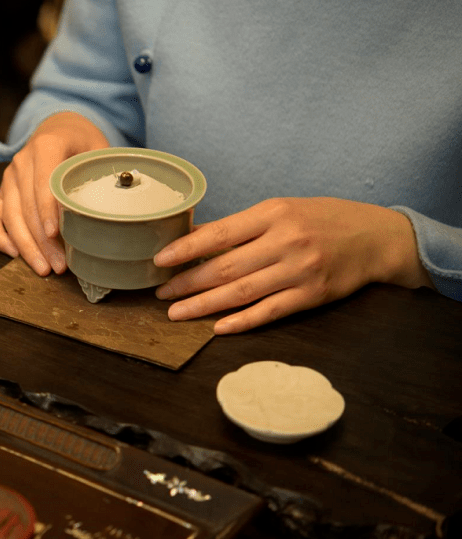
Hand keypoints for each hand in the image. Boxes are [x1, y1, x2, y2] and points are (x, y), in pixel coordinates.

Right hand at [0, 112, 109, 274]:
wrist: (57, 128)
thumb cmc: (81, 142)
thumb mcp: (97, 149)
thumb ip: (102, 174)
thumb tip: (116, 209)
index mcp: (45, 146)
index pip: (43, 183)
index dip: (48, 211)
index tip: (56, 234)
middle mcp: (21, 162)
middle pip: (26, 207)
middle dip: (41, 240)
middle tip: (59, 265)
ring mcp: (8, 179)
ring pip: (9, 217)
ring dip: (26, 246)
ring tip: (44, 268)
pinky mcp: (1, 193)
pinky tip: (14, 254)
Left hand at [153, 197, 432, 333]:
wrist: (377, 237)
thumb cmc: (322, 220)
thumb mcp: (281, 210)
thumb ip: (240, 226)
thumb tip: (192, 236)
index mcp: (273, 213)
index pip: (219, 233)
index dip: (185, 249)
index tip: (159, 260)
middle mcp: (286, 241)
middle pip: (225, 267)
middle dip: (187, 283)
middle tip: (162, 293)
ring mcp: (300, 270)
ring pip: (241, 292)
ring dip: (204, 305)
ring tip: (176, 313)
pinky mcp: (312, 295)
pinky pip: (270, 312)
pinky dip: (242, 321)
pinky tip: (217, 327)